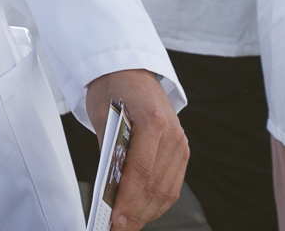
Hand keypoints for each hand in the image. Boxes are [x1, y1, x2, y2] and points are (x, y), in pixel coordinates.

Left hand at [85, 69, 187, 229]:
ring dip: (147, 212)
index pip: (141, 171)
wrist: (131, 70)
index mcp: (152, 120)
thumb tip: (109, 189)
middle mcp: (172, 134)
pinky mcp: (182, 150)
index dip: (129, 200)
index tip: (115, 220)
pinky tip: (142, 211)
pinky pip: (172, 184)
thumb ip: (109, 150)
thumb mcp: (102, 116)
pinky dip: (157, 202)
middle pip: (156, 186)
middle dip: (136, 213)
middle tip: (117, 228)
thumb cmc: (112, 90)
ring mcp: (180, 143)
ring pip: (167, 190)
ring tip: (127, 225)